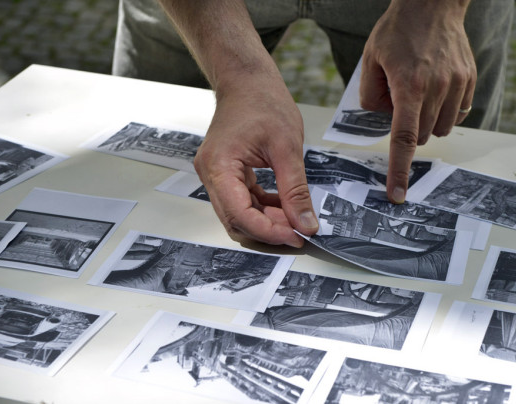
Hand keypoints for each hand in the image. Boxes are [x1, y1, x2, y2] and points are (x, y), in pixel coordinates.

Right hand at [193, 78, 318, 247]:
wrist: (247, 81)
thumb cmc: (263, 102)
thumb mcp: (287, 148)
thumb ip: (296, 190)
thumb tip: (306, 223)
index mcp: (219, 165)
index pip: (239, 214)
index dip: (268, 231)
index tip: (296, 237)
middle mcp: (210, 173)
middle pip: (236, 219)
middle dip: (268, 230)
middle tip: (299, 232)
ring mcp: (215, 174)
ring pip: (239, 213)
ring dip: (267, 221)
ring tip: (296, 220)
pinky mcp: (225, 174)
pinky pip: (242, 201)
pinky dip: (263, 208)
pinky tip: (285, 207)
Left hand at [360, 0, 475, 202]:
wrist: (433, 3)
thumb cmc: (397, 30)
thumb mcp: (370, 59)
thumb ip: (370, 95)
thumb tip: (380, 121)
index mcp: (408, 85)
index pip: (404, 139)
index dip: (399, 170)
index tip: (397, 194)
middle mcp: (436, 88)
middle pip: (423, 137)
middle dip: (410, 131)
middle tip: (401, 104)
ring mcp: (457, 84)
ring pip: (442, 129)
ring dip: (427, 123)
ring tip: (419, 95)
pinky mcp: (469, 80)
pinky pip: (457, 113)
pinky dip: (444, 111)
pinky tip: (435, 90)